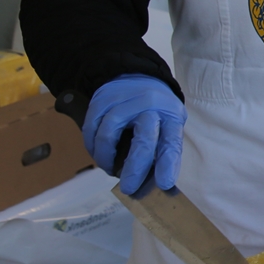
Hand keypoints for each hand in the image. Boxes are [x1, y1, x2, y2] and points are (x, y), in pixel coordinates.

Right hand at [83, 74, 184, 194]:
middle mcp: (151, 106)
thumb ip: (161, 147)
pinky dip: (92, 145)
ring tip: (108, 168)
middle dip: (135, 169)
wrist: (137, 76)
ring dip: (106, 158)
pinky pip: (92, 127)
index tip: (164, 184)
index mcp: (171, 115)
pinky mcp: (103, 98)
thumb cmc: (155, 109)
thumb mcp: (168, 123)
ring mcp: (125, 100)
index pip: (171, 142)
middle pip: (143, 140)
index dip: (168, 164)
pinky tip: (97, 153)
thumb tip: (153, 182)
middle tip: (128, 188)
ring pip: (109, 134)